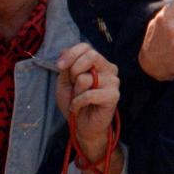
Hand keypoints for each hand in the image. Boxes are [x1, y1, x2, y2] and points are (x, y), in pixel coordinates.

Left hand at [55, 43, 119, 162]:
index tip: (59, 66)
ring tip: (78, 99)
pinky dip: (78, 102)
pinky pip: (89, 94)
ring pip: (86, 78)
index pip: (86, 47)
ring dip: (75, 92)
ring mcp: (113, 81)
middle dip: (74, 70)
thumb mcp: (64, 83)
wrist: (82, 126)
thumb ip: (66, 67)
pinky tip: (78, 108)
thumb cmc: (74, 103)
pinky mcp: (114, 95)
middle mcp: (108, 68)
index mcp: (97, 62)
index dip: (71, 54)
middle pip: (91, 55)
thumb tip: (64, 50)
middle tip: (72, 84)